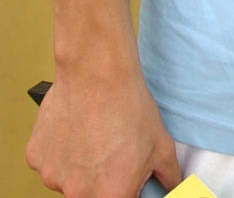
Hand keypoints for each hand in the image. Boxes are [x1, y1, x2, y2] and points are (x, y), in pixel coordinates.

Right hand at [25, 65, 180, 197]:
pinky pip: (50, 161)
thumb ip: (168, 177)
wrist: (97, 72)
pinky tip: (76, 129)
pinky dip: (60, 150)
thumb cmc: (128, 106)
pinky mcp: (36, 157)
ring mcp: (53, 176)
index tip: (125, 173)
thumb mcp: (162, 145)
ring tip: (93, 134)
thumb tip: (173, 188)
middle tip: (110, 149)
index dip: (125, 187)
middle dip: (102, 178)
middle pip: (90, 194)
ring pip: (68, 178)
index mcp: (111, 196)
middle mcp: (79, 193)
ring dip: (79, 165)